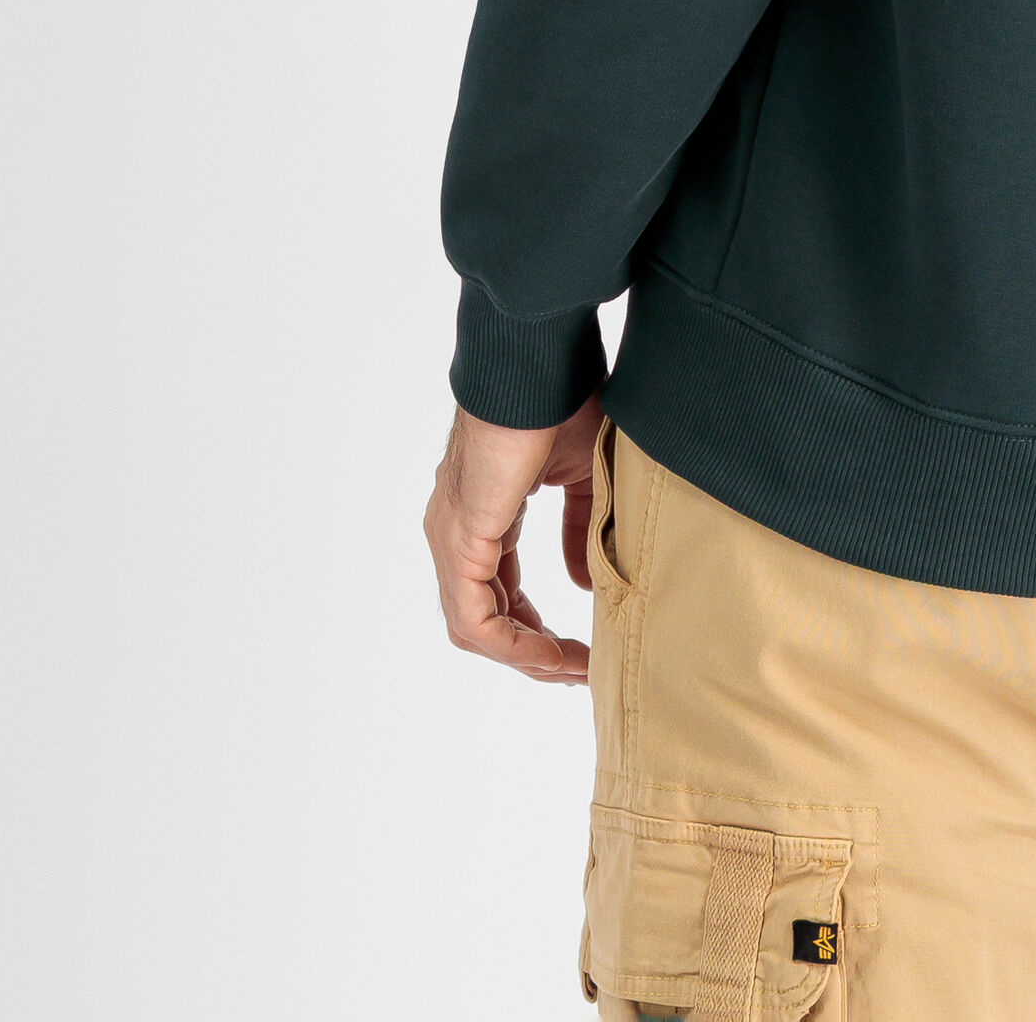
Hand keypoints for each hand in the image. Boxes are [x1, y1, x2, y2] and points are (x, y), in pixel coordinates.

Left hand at [424, 393, 604, 682]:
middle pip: (485, 617)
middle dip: (533, 650)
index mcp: (480, 513)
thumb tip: (584, 584)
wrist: (537, 365)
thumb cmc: (559, 399)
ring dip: (525, 657)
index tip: (580, 647)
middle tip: (579, 670)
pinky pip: (475, 619)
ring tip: (573, 670)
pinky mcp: (460, 540)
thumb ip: (578, 529)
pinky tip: (552, 655)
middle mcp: (455, 531)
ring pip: (475, 627)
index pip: (499, 590)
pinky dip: (514, 646)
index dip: (537, 626)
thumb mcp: (580, 473)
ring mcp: (451, 537)